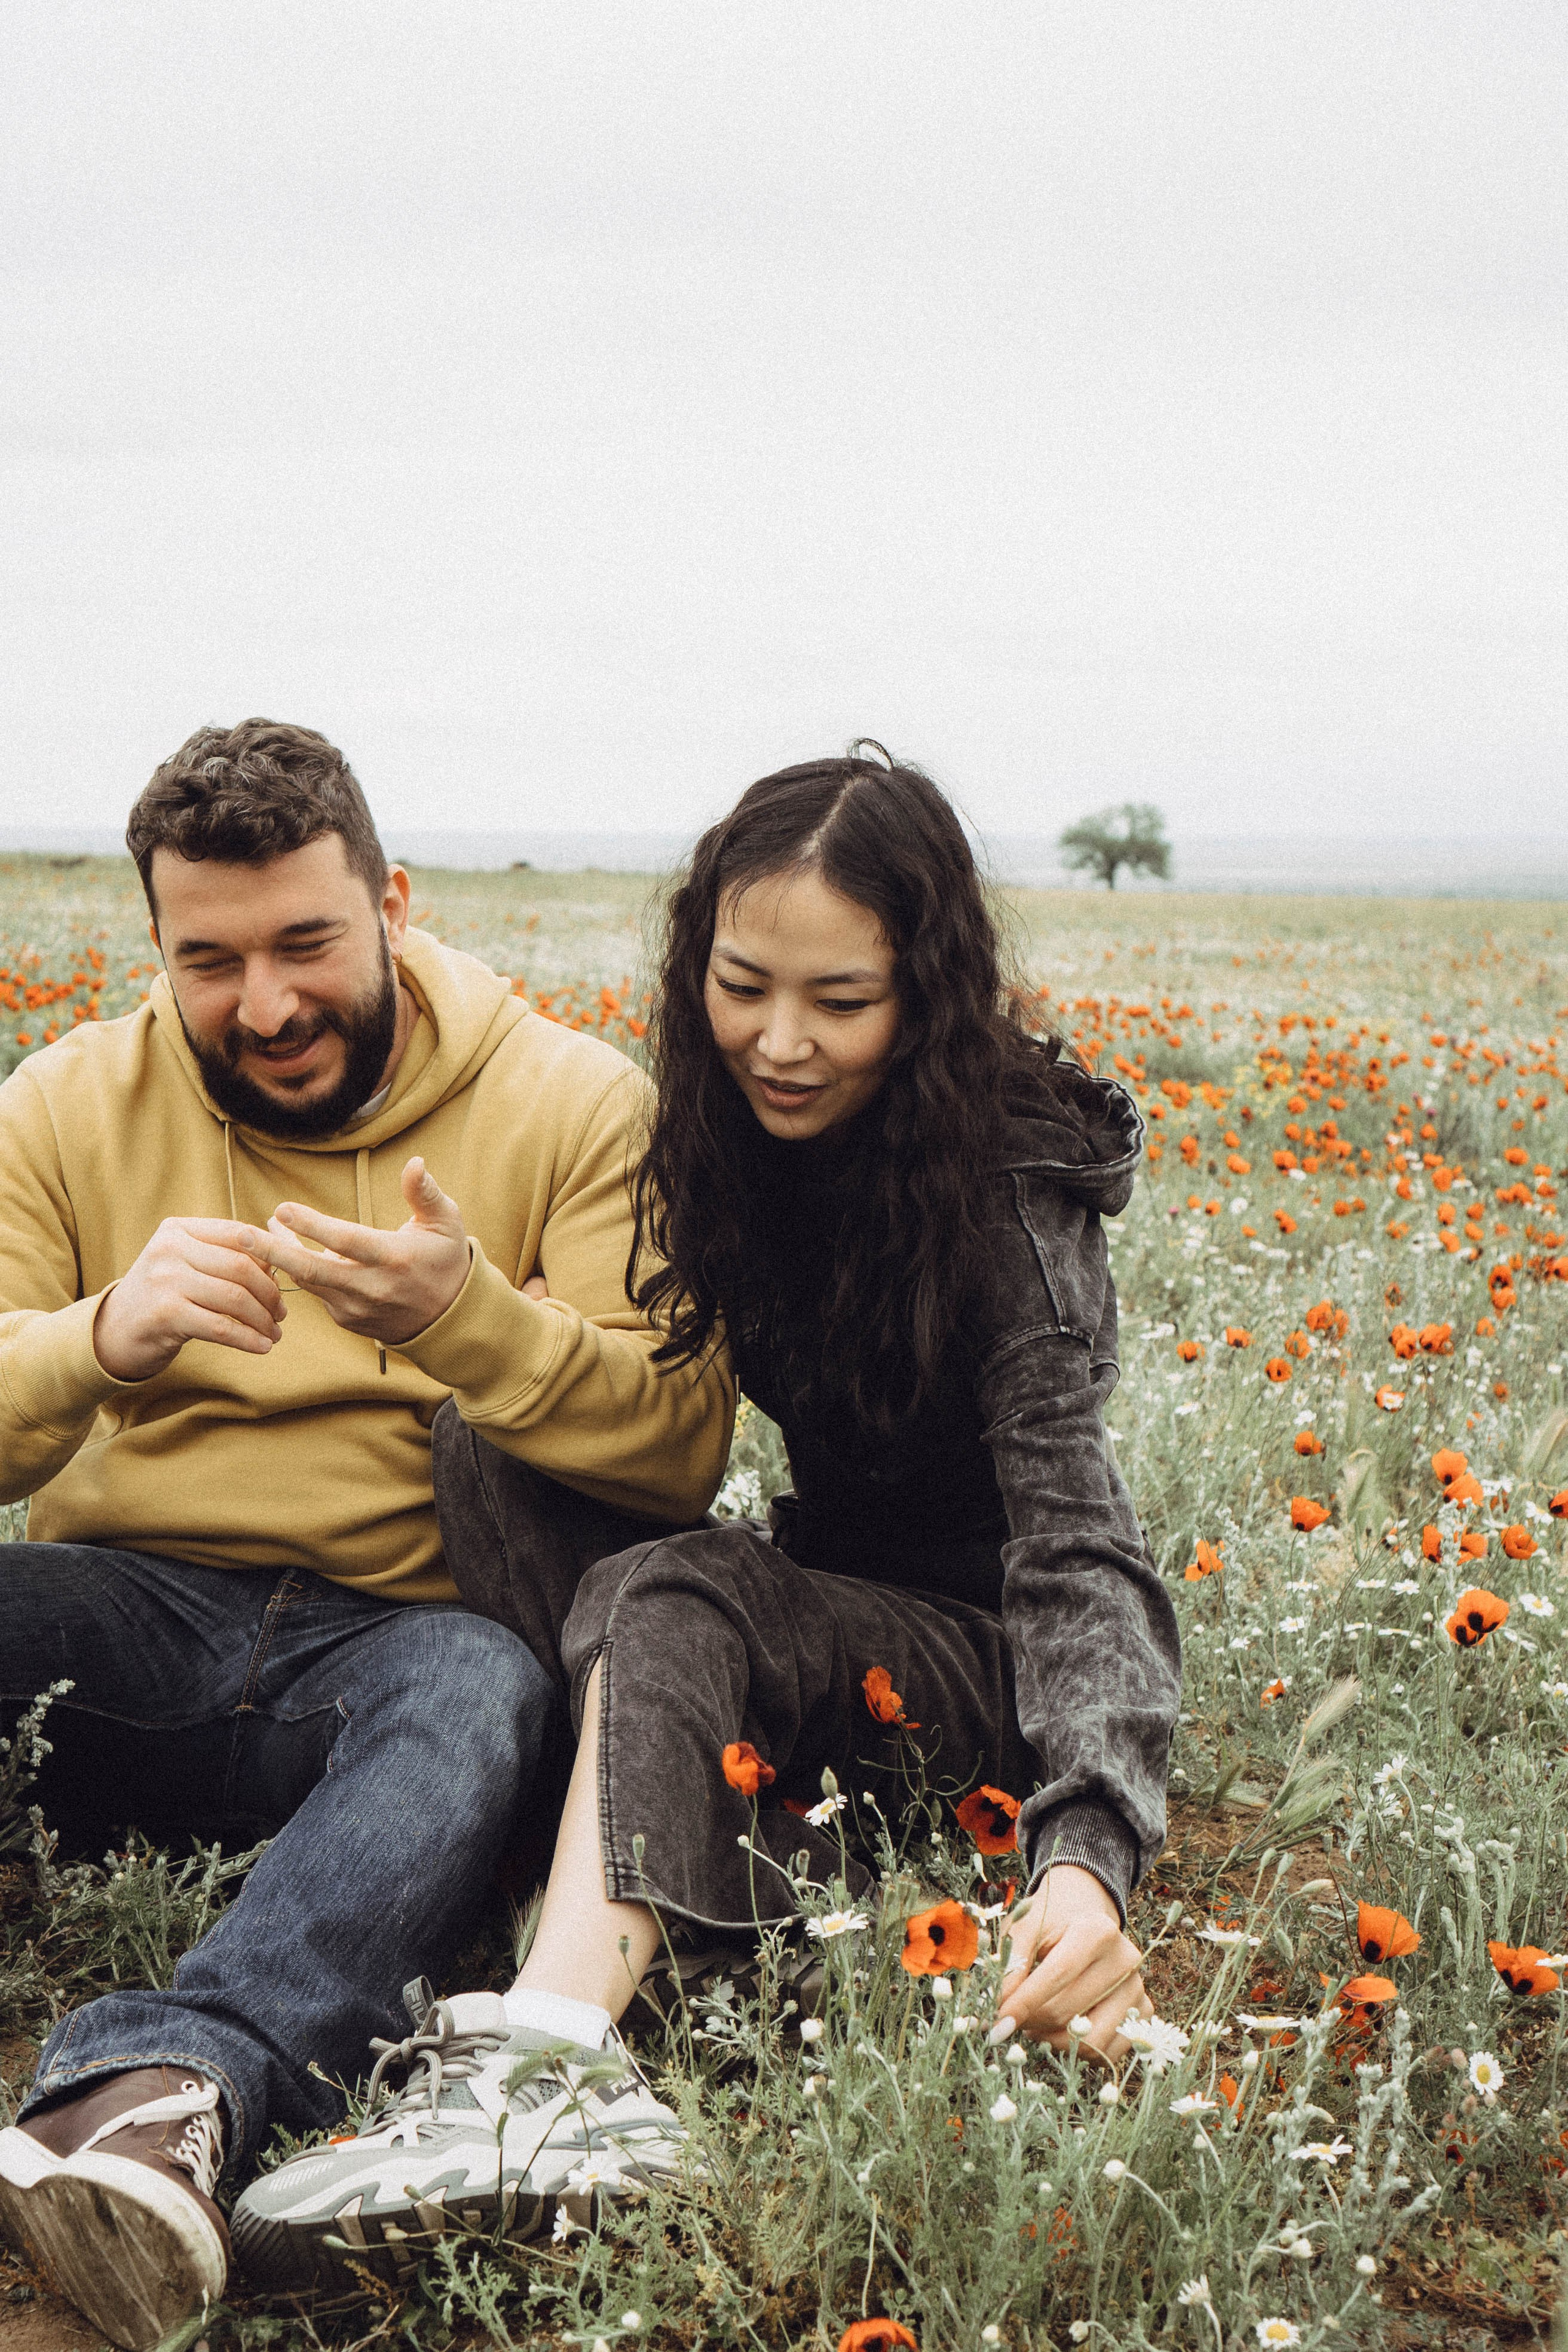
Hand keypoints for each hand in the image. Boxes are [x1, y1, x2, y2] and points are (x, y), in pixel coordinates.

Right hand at [93, 1218, 285, 1380]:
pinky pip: (222, 1327)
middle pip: (242, 1267)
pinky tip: (263, 1347)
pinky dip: (248, 1339)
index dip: (269, 1258)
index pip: (239, 1234)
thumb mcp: (184, 1264)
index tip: (282, 1282)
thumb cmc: (161, 1296)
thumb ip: (221, 1256)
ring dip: (263, 1319)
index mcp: (178, 1229)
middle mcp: (170, 1249)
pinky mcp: (166, 1315)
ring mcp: (165, 1280)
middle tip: (282, 1313)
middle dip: (270, 1293)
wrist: (112, 1331)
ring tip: (275, 1333)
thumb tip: (276, 1262)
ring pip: (235, 1297)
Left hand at [263, 1158, 470, 1346]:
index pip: (346, 1242)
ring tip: (261, 1232)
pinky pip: (316, 1293)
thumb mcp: (446, 1223)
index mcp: (394, 1259)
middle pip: (313, 1270)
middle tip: (243, 1236)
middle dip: (274, 1252)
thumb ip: (425, 1193)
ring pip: (308, 1281)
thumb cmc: (445, 1259)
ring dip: (281, 1257)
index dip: (312, 1226)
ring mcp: (356, 1308)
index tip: (283, 1208)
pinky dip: (299, 1273)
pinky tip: (287, 1252)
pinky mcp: (346, 1319)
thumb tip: (415, 1161)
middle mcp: (371, 1287)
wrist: (448, 1318)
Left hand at [992, 1863, 1150, 2062]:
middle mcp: (1125, 1960)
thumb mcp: (1023, 1928)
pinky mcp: (1143, 2012)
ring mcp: (1138, 1988)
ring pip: (1088, 2039)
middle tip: (1011, 2017)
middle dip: (1030, 2022)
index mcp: (1096, 1930)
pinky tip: (1062, 2027)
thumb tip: (994, 2012)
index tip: (995, 2025)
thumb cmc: (1049, 1922)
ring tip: (1036, 2021)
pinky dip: (1076, 2048)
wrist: (1084, 1912)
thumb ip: (1009, 1966)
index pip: (1055, 1977)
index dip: (1022, 2004)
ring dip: (1051, 2039)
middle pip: (1067, 2011)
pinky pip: (1107, 2051)